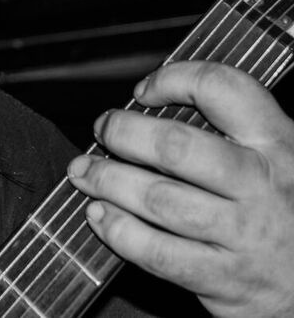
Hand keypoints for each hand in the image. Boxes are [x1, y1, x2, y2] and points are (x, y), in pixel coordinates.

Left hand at [66, 60, 293, 316]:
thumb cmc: (285, 211)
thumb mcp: (275, 160)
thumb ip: (227, 133)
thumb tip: (148, 106)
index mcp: (277, 144)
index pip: (224, 90)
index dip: (173, 79)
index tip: (143, 91)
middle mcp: (263, 185)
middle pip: (176, 147)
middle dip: (124, 133)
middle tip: (103, 130)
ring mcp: (244, 234)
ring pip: (159, 199)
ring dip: (108, 181)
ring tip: (84, 173)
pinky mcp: (226, 279)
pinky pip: (159, 253)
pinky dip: (119, 231)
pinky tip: (99, 216)